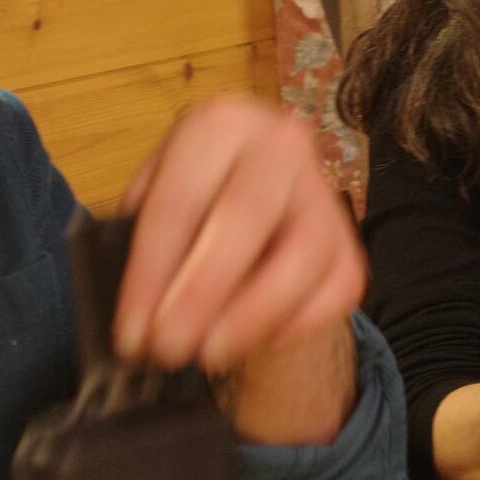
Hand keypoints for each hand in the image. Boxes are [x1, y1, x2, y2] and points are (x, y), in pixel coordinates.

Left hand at [113, 98, 361, 442]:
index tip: (130, 332)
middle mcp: (280, 143)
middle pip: (245, 218)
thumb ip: (139, 242)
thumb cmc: (193, 202)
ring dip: (248, 318)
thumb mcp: (155, 201)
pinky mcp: (349, 247)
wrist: (260, 203)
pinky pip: (332, 293)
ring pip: (299, 259)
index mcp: (219, 124)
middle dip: (200, 294)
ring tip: (207, 356)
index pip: (179, 199)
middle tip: (167, 349)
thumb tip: (133, 311)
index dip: (151, 272)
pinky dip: (291, 327)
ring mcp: (323, 194)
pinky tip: (251, 345)